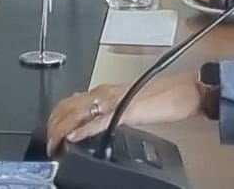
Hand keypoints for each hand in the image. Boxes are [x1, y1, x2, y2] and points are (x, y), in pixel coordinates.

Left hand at [47, 75, 201, 146]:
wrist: (185, 91)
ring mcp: (115, 100)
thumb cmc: (164, 97)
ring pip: (79, 112)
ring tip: (55, 143)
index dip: (56, 117)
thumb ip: (110, 112)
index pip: (71, 101)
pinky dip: (83, 129)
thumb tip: (95, 125)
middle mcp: (106, 92)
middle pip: (69, 106)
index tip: (50, 133)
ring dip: (62, 129)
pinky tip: (75, 137)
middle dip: (53, 125)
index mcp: (105, 91)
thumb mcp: (128, 105)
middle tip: (48, 143)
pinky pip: (100, 120)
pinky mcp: (127, 110)